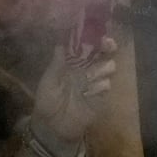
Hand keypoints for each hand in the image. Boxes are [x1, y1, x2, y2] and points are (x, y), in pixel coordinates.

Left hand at [30, 37, 117, 152]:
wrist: (53, 126)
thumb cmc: (47, 101)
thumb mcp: (48, 81)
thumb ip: (57, 63)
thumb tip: (61, 42)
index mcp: (71, 64)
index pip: (84, 46)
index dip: (91, 37)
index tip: (95, 30)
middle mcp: (86, 70)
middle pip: (102, 53)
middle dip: (107, 46)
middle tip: (107, 44)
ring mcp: (95, 83)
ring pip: (108, 67)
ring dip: (101, 68)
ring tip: (90, 76)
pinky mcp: (101, 97)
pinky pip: (106, 86)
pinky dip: (100, 86)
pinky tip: (89, 92)